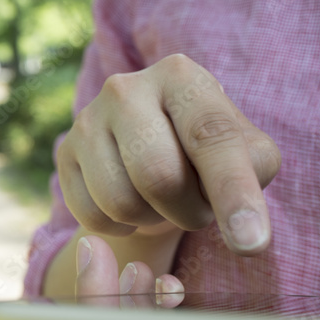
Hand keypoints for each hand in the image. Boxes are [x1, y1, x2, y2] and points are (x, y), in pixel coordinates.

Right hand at [57, 54, 280, 254]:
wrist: (153, 142)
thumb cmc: (208, 148)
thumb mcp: (246, 150)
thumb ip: (254, 175)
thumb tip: (246, 231)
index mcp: (180, 75)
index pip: (211, 136)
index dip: (233, 191)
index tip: (251, 244)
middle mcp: (126, 88)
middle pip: (159, 176)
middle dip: (189, 210)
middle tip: (199, 206)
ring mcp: (88, 120)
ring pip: (121, 202)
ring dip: (155, 219)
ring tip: (166, 201)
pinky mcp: (65, 153)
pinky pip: (93, 216)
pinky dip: (122, 227)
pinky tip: (135, 205)